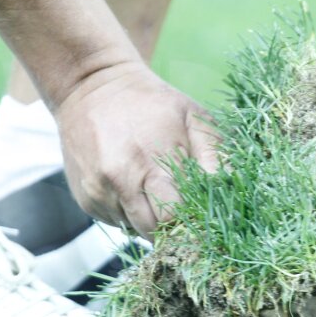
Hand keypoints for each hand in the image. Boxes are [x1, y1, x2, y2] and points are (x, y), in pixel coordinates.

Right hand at [53, 63, 217, 236]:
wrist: (89, 85)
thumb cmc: (149, 101)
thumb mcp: (191, 115)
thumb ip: (214, 154)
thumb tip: (229, 187)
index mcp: (153, 161)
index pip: (176, 216)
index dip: (192, 224)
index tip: (203, 222)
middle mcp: (122, 180)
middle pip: (154, 231)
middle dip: (172, 230)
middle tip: (185, 217)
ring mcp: (100, 192)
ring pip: (135, 230)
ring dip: (150, 221)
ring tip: (157, 193)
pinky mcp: (85, 199)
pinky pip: (116, 223)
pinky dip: (130, 214)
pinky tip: (134, 188)